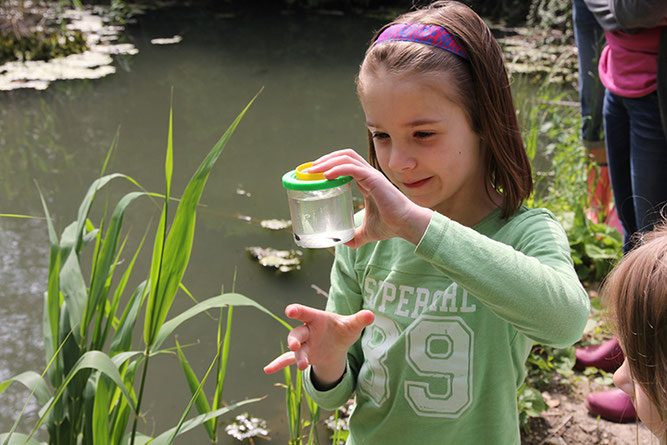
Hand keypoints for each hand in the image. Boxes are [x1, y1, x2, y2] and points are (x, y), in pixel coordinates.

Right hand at [263, 304, 374, 386]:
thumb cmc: (343, 329)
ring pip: (296, 350)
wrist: (338, 344)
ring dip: (298, 357)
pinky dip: (278, 364)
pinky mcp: (304, 356)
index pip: (305, 313)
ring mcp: (304, 344)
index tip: (290, 310)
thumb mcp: (351, 325)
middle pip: (297, 334)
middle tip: (296, 346)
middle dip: (295, 340)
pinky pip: (287, 360)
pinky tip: (267, 369)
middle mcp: (307, 330)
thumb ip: (359, 319)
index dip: (297, 310)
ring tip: (303, 366)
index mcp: (316, 318)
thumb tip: (371, 314)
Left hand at [308, 149, 431, 246]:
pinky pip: (352, 168)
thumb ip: (355, 236)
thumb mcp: (367, 232)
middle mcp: (368, 174)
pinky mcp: (374, 179)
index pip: (345, 164)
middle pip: (343, 155)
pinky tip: (326, 176)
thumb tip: (343, 244)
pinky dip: (337, 169)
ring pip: (346, 157)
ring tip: (313, 170)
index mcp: (365, 182)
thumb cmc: (391, 225)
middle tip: (309, 169)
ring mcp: (371, 175)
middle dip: (325, 158)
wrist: (406, 225)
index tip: (314, 174)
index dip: (329, 164)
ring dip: (327, 161)